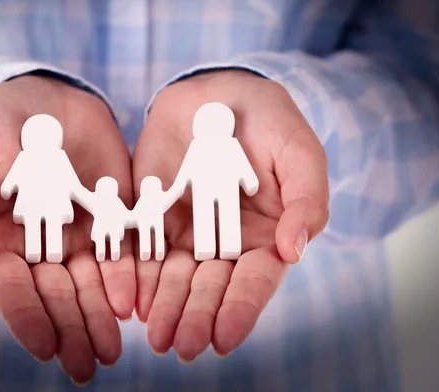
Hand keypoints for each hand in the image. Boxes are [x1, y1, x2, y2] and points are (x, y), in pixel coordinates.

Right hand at [0, 75, 134, 384]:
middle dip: (72, 330)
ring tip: (113, 349)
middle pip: (56, 296)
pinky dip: (129, 278)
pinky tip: (136, 302)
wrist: (46, 96)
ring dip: (101, 318)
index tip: (45, 347)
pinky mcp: (112, 217)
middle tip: (89, 364)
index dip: (27, 317)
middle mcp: (42, 246)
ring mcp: (79, 234)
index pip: (12, 288)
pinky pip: (122, 253)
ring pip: (91, 284)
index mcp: (2, 239)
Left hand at [132, 69, 328, 360]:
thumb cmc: (269, 121)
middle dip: (196, 317)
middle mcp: (225, 243)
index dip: (240, 311)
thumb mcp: (299, 153)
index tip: (223, 340)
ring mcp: (188, 231)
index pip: (253, 282)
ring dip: (166, 307)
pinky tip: (131, 298)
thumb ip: (306, 200)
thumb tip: (296, 249)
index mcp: (264, 236)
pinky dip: (138, 275)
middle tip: (181, 347)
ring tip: (155, 335)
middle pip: (210, 288)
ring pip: (175, 277)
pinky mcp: (154, 215)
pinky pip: (144, 249)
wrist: (218, 91)